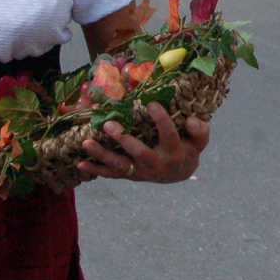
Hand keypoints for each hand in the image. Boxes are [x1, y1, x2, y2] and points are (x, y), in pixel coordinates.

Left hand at [77, 102, 209, 183]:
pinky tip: (80, 163)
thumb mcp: (199, 141)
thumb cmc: (187, 150)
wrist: (178, 173)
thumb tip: (190, 119)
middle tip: (109, 124)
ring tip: (86, 143)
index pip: (168, 134)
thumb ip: (199, 130)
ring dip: (102, 155)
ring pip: (120, 165)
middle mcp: (156, 163)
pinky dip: (96, 170)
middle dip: (123, 139)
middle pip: (139, 152)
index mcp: (174, 152)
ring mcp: (141, 171)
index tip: (152, 104)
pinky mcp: (130, 175)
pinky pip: (112, 174)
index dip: (161, 119)